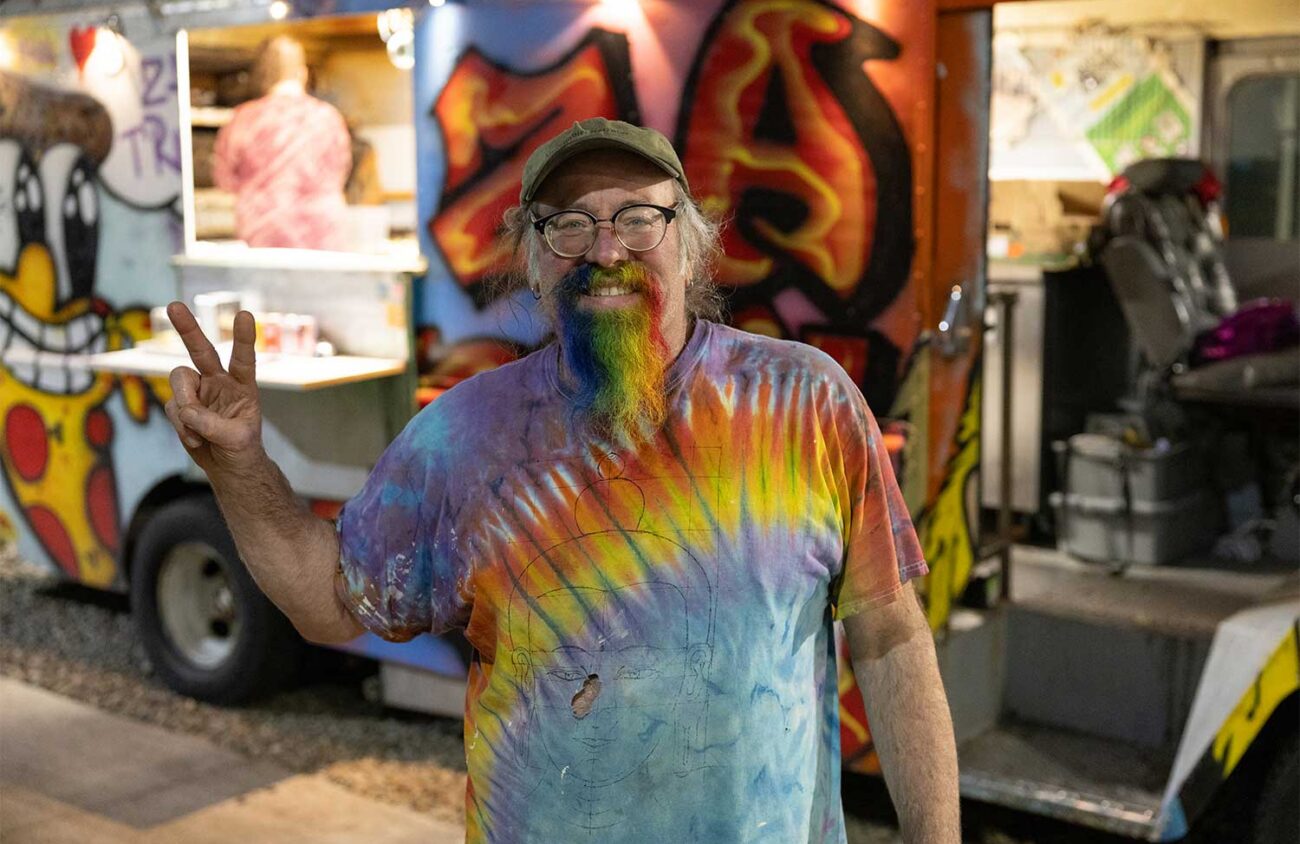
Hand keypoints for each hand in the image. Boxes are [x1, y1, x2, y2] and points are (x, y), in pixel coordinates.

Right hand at [164, 301, 263, 474]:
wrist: (228, 465)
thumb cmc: (241, 449)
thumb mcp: (236, 440)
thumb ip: (213, 424)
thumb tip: (186, 410)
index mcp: (243, 385)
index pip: (243, 359)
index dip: (243, 338)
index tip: (244, 315)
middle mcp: (219, 381)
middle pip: (201, 350)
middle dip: (188, 329)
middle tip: (174, 306)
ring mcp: (198, 391)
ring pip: (179, 380)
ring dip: (185, 405)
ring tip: (199, 431)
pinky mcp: (181, 404)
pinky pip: (172, 407)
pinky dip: (182, 427)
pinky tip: (196, 439)